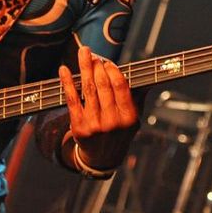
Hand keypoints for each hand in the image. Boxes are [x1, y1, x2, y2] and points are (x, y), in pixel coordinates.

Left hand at [58, 46, 138, 170]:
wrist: (102, 158)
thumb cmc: (119, 133)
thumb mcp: (134, 118)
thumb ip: (138, 97)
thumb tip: (147, 77)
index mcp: (129, 117)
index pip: (120, 87)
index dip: (112, 71)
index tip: (107, 62)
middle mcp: (112, 122)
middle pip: (103, 86)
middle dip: (96, 66)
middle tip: (91, 54)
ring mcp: (95, 125)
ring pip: (88, 90)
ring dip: (84, 68)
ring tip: (82, 54)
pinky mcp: (79, 127)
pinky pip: (72, 100)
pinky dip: (67, 83)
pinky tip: (64, 70)